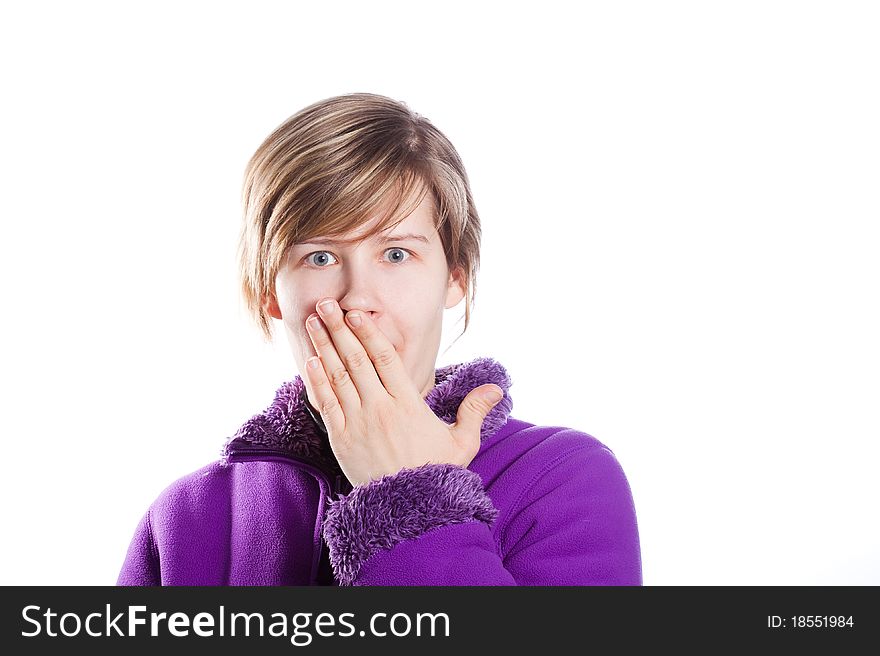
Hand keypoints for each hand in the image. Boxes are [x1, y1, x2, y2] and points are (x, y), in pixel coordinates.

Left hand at [302, 298, 503, 486]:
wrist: (409, 510)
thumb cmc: (436, 473)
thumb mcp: (462, 442)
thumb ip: (474, 411)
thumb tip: (496, 389)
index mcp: (408, 404)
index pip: (385, 358)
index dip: (370, 332)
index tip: (357, 313)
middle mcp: (381, 408)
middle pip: (357, 359)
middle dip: (339, 328)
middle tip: (328, 303)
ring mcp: (358, 423)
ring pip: (338, 376)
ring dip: (324, 346)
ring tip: (314, 321)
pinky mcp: (342, 439)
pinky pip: (326, 403)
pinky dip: (317, 380)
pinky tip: (309, 361)